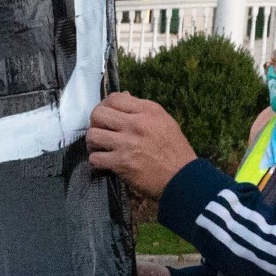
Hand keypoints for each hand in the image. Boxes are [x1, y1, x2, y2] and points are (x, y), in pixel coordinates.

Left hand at [84, 92, 199, 200]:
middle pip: (98, 114)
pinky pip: (95, 158)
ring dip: (93, 143)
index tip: (106, 116)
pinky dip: (96, 161)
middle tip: (100, 131)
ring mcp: (127, 143)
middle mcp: (136, 124)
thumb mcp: (164, 121)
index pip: (114, 98)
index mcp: (148, 110)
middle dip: (95, 123)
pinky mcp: (121, 163)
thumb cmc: (175, 150)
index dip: (105, 105)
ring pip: (93, 135)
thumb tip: (124, 97)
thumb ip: (142, 110)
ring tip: (100, 148)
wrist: (183, 178)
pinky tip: (103, 162)